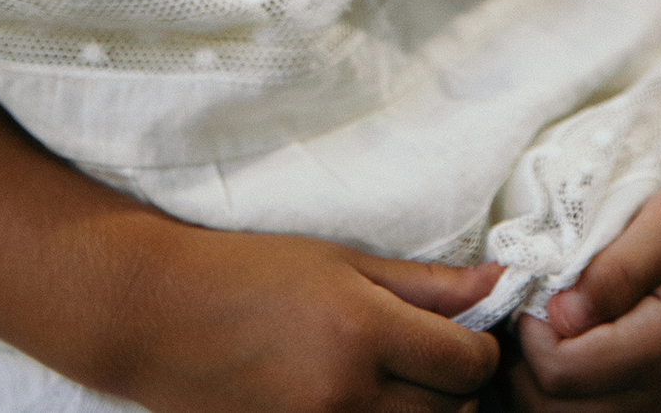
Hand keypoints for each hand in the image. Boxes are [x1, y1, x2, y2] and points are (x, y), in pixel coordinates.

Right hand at [98, 220, 501, 412]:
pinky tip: (366, 402)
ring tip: (400, 380)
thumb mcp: (343, 261)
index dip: (480, 346)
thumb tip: (498, 284)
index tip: (465, 332)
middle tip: (435, 356)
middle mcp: (345, 396)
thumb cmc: (251, 272)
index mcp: (362, 333)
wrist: (162, 315)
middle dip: (456, 387)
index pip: (467, 364)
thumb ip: (427, 284)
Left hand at [510, 167, 660, 412]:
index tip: (530, 283)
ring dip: (534, 378)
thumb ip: (616, 269)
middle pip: (555, 411)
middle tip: (524, 303)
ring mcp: (658, 403)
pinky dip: (556, 387)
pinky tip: (555, 339)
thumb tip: (560, 313)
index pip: (564, 373)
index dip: (530, 331)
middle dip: (522, 362)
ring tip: (536, 319)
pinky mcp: (651, 400)